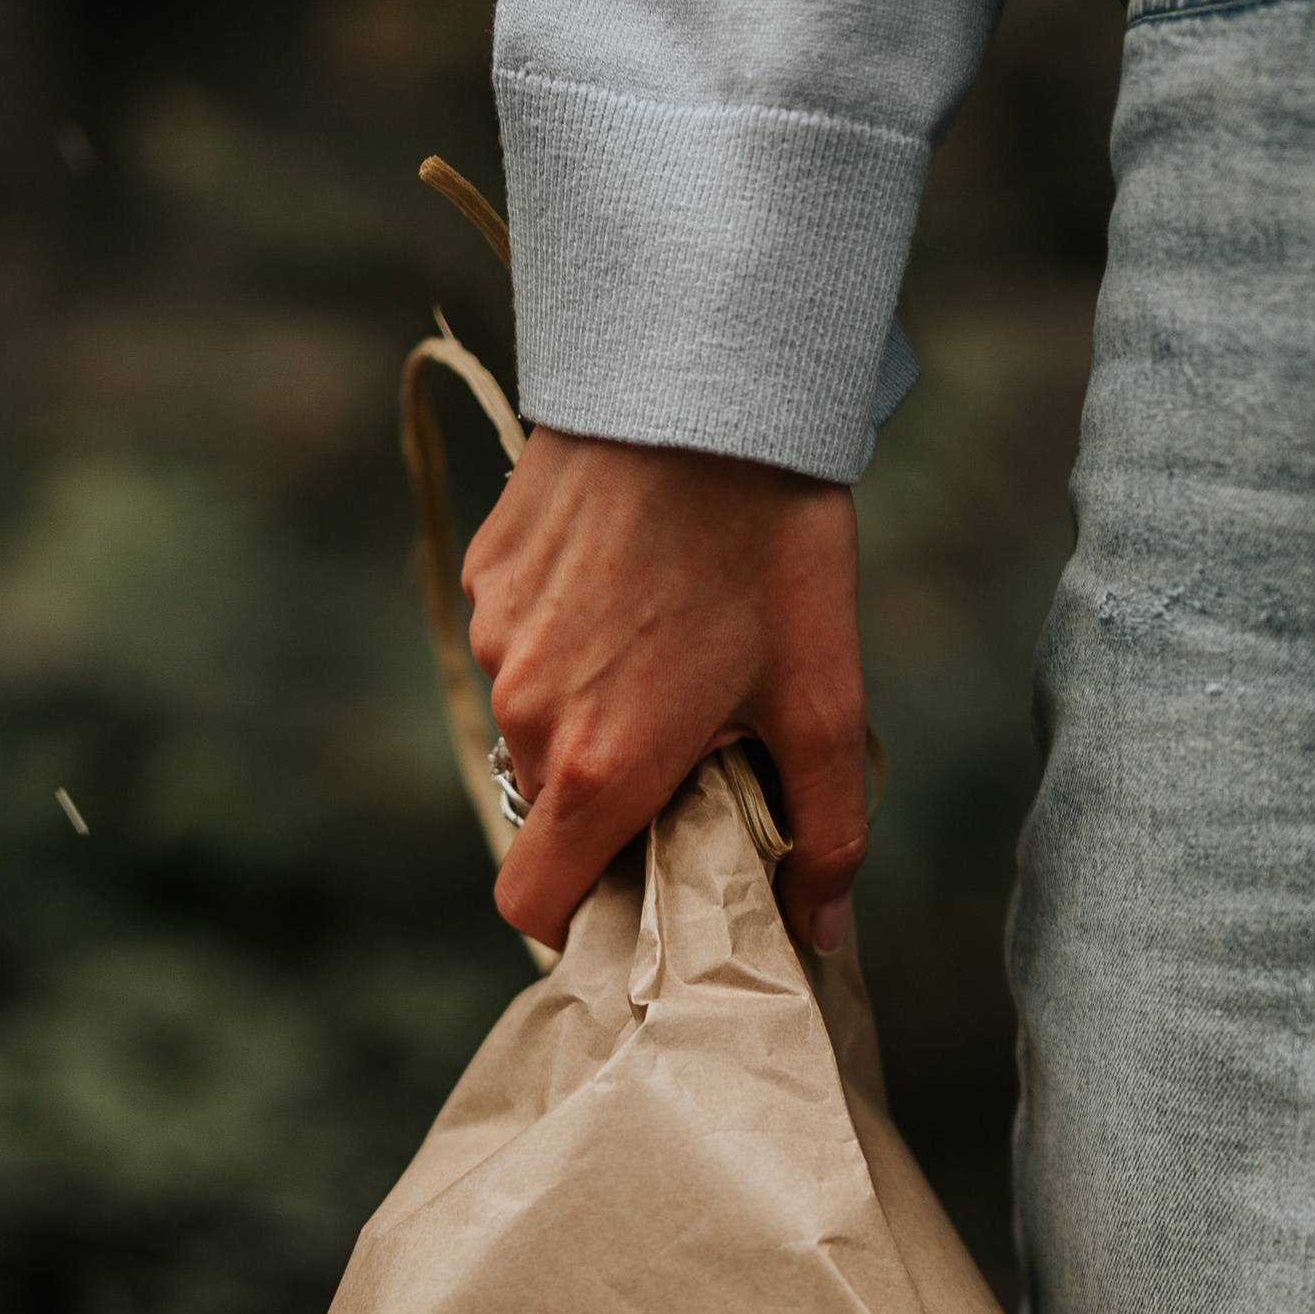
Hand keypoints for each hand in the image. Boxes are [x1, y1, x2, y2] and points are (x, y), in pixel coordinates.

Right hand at [461, 425, 867, 957]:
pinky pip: (519, 641)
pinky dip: (568, 639)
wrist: (703, 382)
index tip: (640, 884)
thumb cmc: (774, 548)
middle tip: (696, 744)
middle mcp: (526, 711)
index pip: (533, 901)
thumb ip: (826, 835)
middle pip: (548, 807)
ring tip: (671, 644)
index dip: (581, 915)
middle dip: (610, 799)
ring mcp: (497, 636)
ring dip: (589, 711)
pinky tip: (635, 583)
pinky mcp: (488, 570)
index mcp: (599, 767)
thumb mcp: (826, 700)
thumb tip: (821, 930)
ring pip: (533, 719)